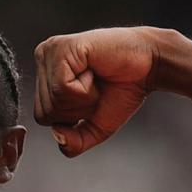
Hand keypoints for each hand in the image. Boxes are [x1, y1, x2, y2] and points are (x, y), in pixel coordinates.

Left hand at [33, 28, 158, 157]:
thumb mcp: (94, 127)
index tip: (92, 96)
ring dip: (84, 98)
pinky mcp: (61, 47)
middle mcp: (42, 59)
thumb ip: (73, 143)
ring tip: (95, 77)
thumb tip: (57, 135)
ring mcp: (49, 51)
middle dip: (78, 109)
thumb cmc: (122, 90)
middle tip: (96, 86)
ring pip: (53, 101)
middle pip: (45, 111)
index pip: (42, 117)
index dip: (72, 117)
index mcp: (45, 76)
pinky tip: (94, 70)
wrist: (149, 66)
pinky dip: (85, 89)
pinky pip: (62, 88)